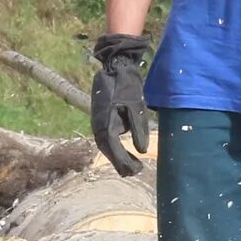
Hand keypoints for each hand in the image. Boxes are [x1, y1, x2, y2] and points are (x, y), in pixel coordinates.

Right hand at [90, 32, 153, 176]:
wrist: (115, 68)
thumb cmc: (127, 86)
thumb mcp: (136, 107)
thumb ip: (139, 129)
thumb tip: (142, 150)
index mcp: (106, 123)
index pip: (114, 149)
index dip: (124, 161)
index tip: (135, 170)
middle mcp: (98, 126)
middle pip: (108, 151)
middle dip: (121, 163)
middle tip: (135, 172)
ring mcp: (98, 123)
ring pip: (106, 146)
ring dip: (117, 157)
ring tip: (132, 166)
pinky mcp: (101, 119)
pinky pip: (106, 139)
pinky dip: (115, 148)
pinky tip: (125, 152)